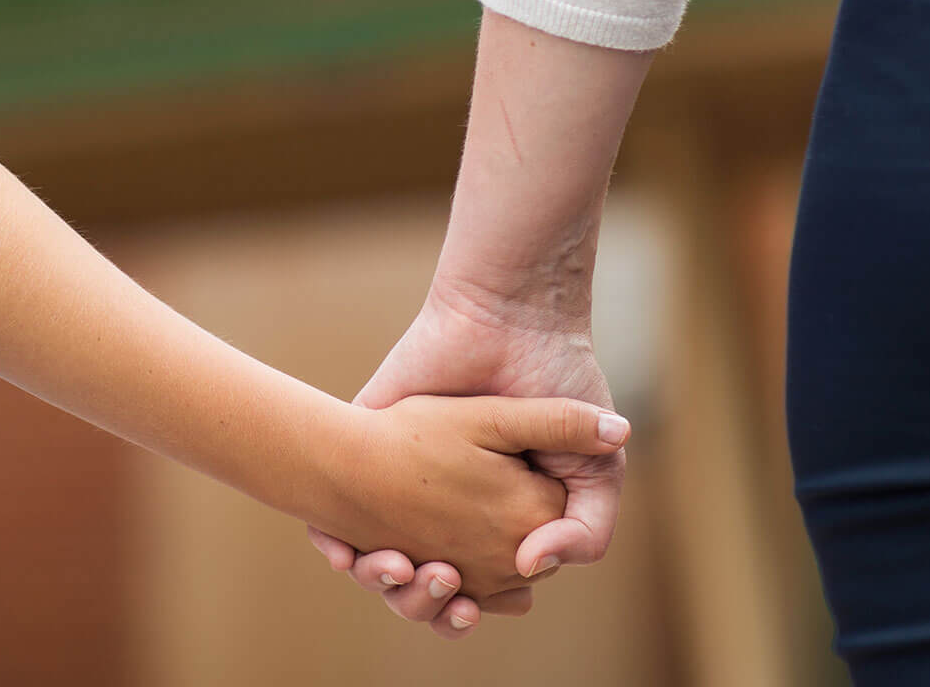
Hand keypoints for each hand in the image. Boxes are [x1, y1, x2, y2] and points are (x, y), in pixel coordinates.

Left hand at [310, 295, 625, 635]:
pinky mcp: (362, 446)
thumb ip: (586, 530)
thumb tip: (532, 564)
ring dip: (383, 583)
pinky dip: (335, 546)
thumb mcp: (597, 470)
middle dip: (423, 604)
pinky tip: (347, 555)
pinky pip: (332, 517)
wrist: (512, 318)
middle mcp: (442, 509)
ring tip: (403, 571)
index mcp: (494, 522)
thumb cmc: (560, 385)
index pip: (471, 593)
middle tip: (440, 585)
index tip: (472, 608)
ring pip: (375, 564)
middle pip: (419, 589)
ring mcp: (399, 482)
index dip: (466, 611)